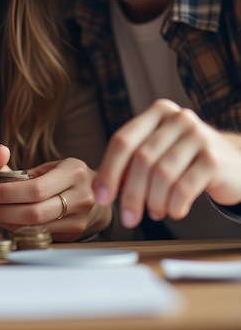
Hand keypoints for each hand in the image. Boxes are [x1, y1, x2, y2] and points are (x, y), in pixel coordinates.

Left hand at [0, 144, 111, 240]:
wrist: (86, 195)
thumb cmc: (52, 178)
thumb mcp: (35, 166)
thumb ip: (4, 160)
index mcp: (74, 171)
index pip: (36, 188)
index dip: (7, 193)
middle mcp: (83, 196)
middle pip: (35, 212)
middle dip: (3, 211)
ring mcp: (81, 219)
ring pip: (36, 227)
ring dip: (7, 222)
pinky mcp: (74, 235)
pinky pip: (40, 235)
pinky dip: (18, 229)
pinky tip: (7, 221)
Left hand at [93, 99, 240, 228]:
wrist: (236, 163)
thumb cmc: (187, 159)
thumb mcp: (159, 151)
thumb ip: (131, 162)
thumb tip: (102, 188)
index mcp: (157, 113)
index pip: (123, 140)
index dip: (109, 170)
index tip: (101, 196)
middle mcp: (177, 119)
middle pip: (141, 159)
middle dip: (130, 193)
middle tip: (127, 217)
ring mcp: (198, 136)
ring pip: (162, 174)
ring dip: (153, 201)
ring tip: (154, 212)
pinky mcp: (214, 158)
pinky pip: (184, 187)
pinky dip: (174, 205)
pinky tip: (173, 211)